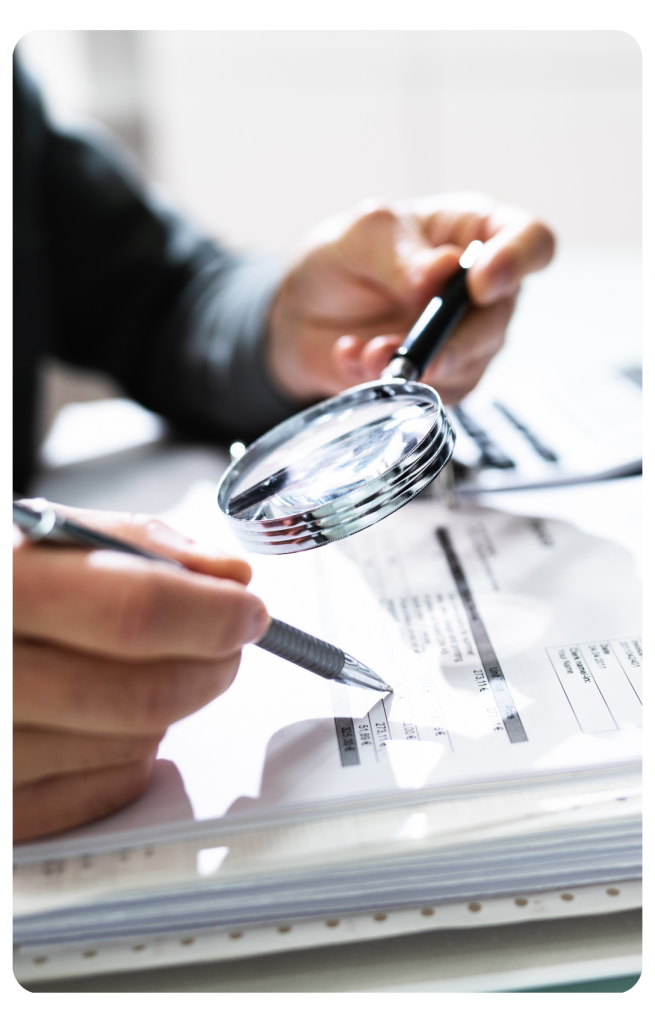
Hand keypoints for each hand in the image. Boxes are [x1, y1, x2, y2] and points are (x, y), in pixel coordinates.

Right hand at [12, 506, 267, 840]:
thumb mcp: (39, 535)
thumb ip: (135, 543)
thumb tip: (226, 576)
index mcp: (1, 589)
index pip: (132, 612)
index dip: (211, 613)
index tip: (247, 609)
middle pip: (145, 694)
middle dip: (212, 663)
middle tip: (225, 639)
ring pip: (136, 745)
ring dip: (171, 706)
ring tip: (143, 667)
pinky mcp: (2, 808)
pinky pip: (107, 791)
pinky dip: (134, 753)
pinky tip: (107, 716)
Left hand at [267, 192, 554, 405]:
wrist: (304, 314)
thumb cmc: (345, 259)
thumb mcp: (361, 235)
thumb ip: (398, 252)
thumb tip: (436, 276)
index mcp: (478, 232)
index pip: (532, 241)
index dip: (517, 261)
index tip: (480, 283)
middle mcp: (483, 290)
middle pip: (500, 318)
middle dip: (455, 338)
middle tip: (411, 344)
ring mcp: (467, 339)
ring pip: (469, 363)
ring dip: (418, 364)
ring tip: (370, 353)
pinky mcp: (442, 380)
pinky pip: (435, 393)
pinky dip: (393, 383)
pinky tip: (355, 360)